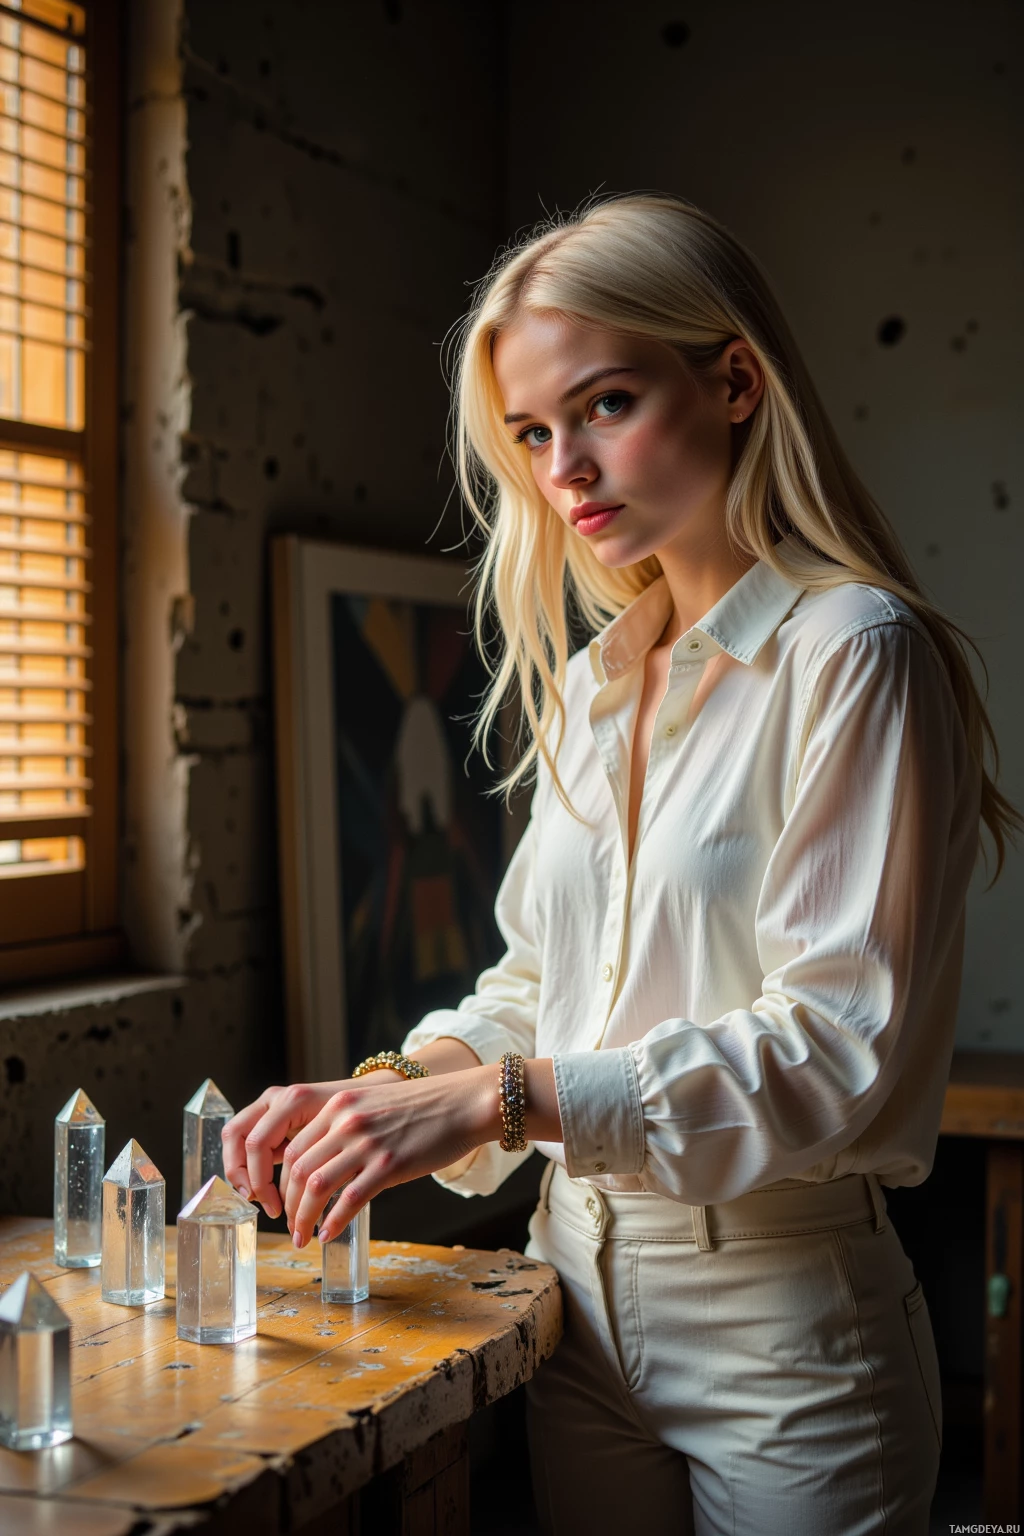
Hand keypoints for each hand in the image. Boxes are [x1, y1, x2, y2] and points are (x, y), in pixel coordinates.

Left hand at [280, 1065, 499, 1248]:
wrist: (463, 1103)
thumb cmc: (422, 1109)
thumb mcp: (373, 1106)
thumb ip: (345, 1129)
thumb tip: (323, 1167)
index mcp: (338, 1106)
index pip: (294, 1149)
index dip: (283, 1183)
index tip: (286, 1203)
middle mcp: (346, 1122)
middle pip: (299, 1170)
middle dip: (290, 1205)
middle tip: (292, 1227)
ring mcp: (367, 1143)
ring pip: (317, 1186)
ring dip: (304, 1218)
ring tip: (303, 1237)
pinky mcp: (390, 1164)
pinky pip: (350, 1200)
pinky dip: (334, 1222)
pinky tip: (329, 1234)